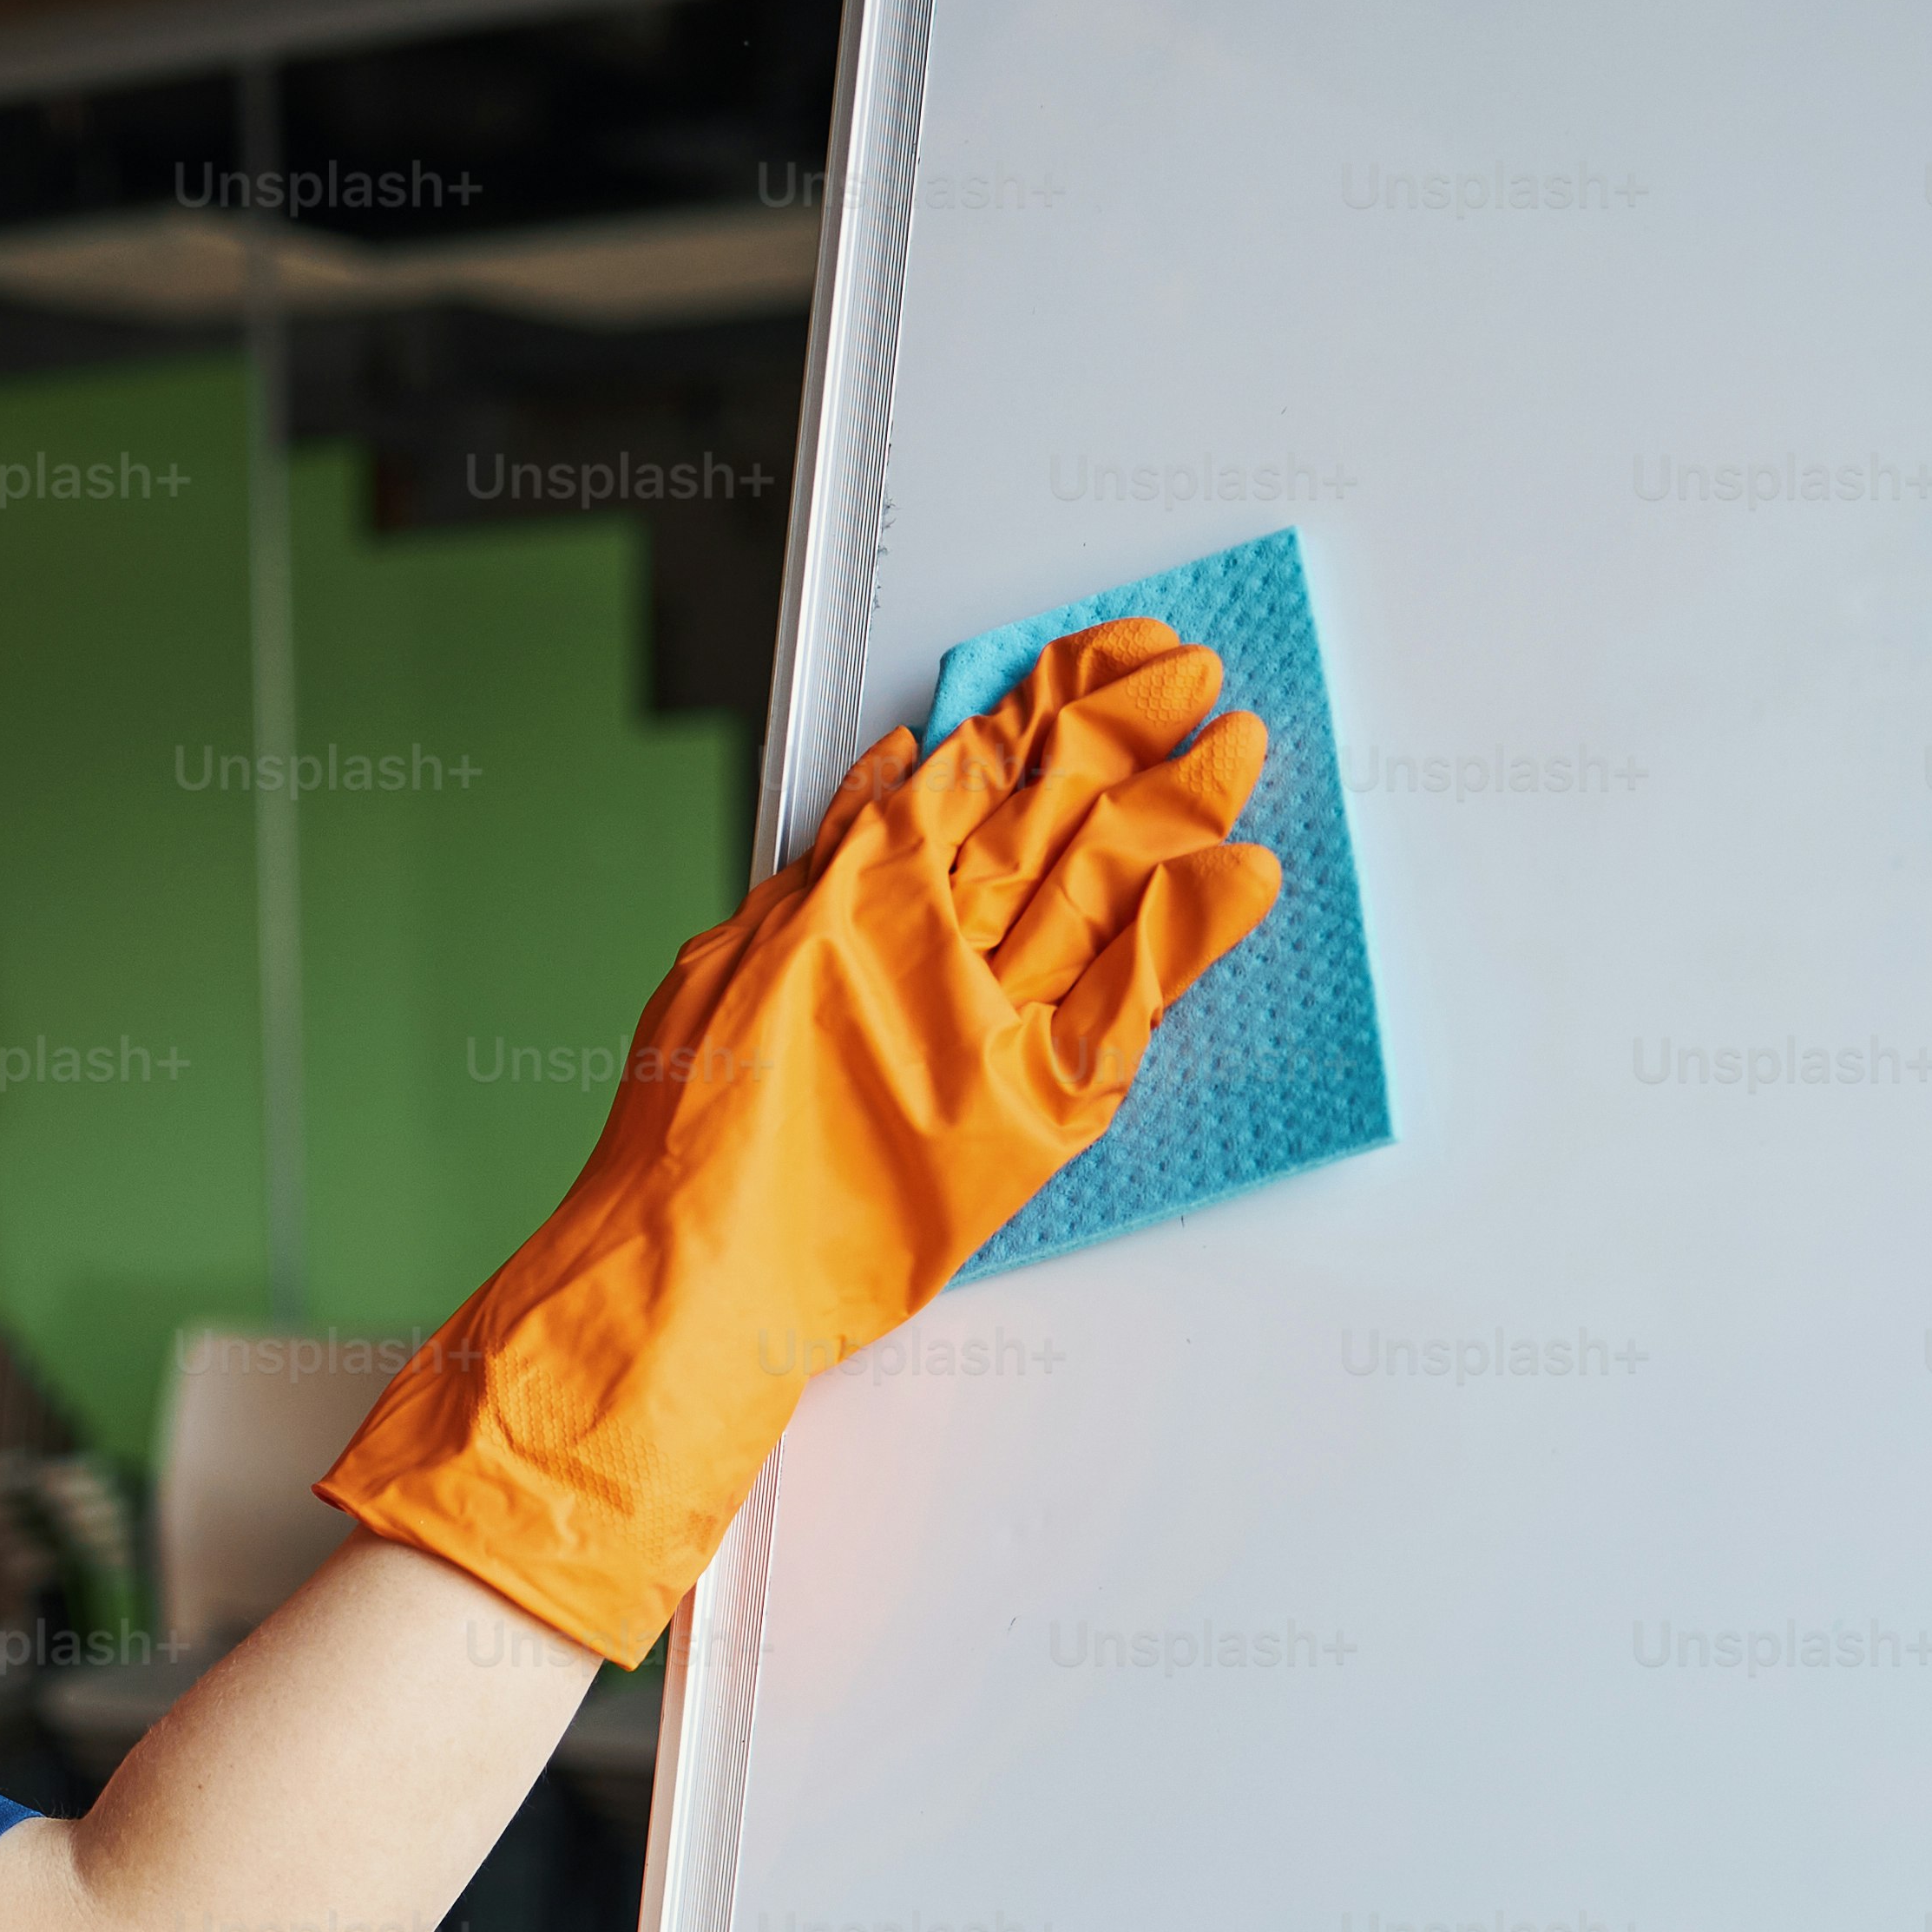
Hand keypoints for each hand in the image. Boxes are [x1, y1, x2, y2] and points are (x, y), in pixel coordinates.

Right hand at [322, 619, 1283, 1665]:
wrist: (695, 1273)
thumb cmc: (689, 1138)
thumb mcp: (725, 960)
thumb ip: (821, 861)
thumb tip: (892, 768)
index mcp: (850, 893)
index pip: (981, 761)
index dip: (1058, 696)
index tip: (1112, 659)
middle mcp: (927, 939)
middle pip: (1058, 800)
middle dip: (1136, 724)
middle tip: (1195, 678)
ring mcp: (989, 1021)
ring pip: (1111, 878)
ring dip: (1183, 802)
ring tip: (1233, 749)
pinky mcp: (1033, 1112)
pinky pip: (1134, 1000)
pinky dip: (1193, 930)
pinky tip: (1242, 875)